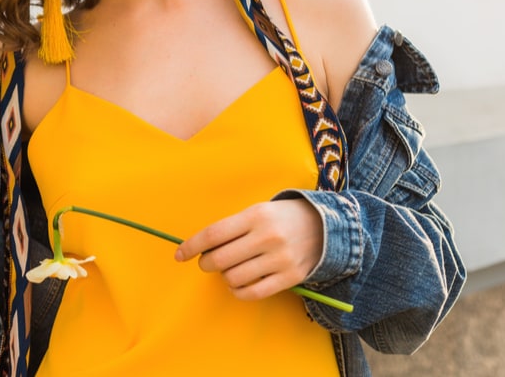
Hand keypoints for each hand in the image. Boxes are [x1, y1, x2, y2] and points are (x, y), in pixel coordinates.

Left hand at [174, 199, 323, 300]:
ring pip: (234, 278)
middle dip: (206, 263)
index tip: (179, 254)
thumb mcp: (257, 211)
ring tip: (229, 269)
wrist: (324, 226)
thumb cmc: (279, 218)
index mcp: (255, 216)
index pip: (213, 234)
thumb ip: (232, 228)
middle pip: (220, 259)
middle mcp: (267, 237)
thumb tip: (200, 248)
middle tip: (207, 262)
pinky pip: (253, 293)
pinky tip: (238, 284)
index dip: (191, 246)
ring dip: (224, 277)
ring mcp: (280, 259)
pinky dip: (238, 291)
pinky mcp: (290, 278)